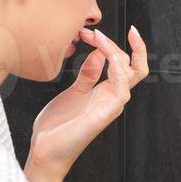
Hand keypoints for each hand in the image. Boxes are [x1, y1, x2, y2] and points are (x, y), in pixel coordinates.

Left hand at [27, 26, 148, 176]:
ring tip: (95, 38)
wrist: (46, 150)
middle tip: (94, 32)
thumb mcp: (74, 91)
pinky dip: (118, 71)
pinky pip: (121, 90)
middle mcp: (113, 97)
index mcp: (107, 91)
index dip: (119, 45)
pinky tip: (107, 57)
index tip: (97, 31)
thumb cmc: (58, 126)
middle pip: (134, 66)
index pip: (126, 64)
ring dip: (115, 51)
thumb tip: (97, 54)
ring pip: (130, 73)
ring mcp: (111, 106)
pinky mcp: (104, 114)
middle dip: (121, 44)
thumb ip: (88, 74)